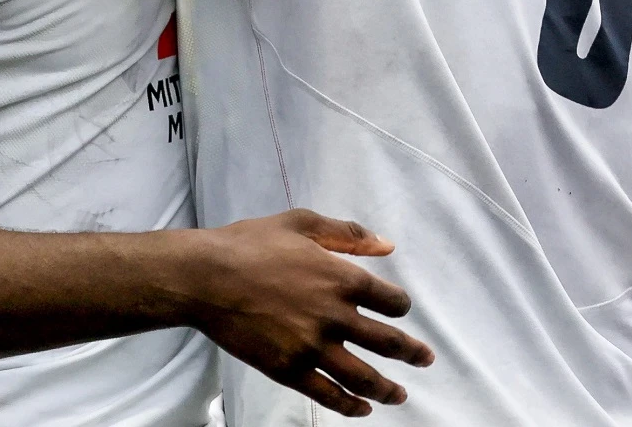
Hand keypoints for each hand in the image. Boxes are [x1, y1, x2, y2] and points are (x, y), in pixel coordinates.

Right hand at [182, 209, 432, 417]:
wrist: (204, 278)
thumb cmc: (250, 244)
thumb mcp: (301, 223)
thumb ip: (348, 234)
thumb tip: (387, 244)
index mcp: (342, 278)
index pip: (391, 300)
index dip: (400, 306)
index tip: (399, 310)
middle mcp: (335, 316)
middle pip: (388, 342)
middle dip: (412, 353)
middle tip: (426, 359)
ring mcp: (313, 347)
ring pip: (364, 377)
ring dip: (388, 388)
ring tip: (400, 394)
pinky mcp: (289, 370)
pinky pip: (328, 395)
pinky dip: (350, 406)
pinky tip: (362, 410)